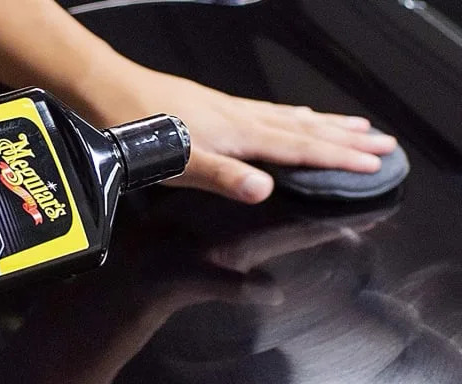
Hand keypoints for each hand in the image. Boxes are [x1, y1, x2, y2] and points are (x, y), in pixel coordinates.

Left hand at [74, 64, 398, 203]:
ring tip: (354, 126)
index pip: (300, 148)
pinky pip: (268, 110)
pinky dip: (292, 114)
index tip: (373, 163)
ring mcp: (227, 108)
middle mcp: (239, 117)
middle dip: (346, 139)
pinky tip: (291, 114)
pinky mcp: (213, 105)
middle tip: (383, 143)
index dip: (339, 158)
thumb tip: (265, 190)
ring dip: (325, 124)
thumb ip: (222, 176)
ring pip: (289, 116)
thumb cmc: (136, 127)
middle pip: (305, 128)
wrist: (105, 90)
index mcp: (237, 134)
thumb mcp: (178, 161)